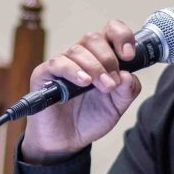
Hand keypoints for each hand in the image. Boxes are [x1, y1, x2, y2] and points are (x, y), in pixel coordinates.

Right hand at [21, 20, 143, 162]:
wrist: (66, 142)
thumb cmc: (89, 118)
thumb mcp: (117, 106)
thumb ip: (127, 90)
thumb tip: (127, 74)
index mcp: (100, 57)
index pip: (110, 31)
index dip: (122, 36)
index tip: (129, 56)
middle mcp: (80, 56)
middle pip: (93, 37)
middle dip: (108, 59)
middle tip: (112, 83)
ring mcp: (62, 63)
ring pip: (77, 49)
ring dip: (95, 68)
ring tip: (103, 87)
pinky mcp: (44, 75)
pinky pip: (57, 63)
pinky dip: (73, 70)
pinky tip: (84, 83)